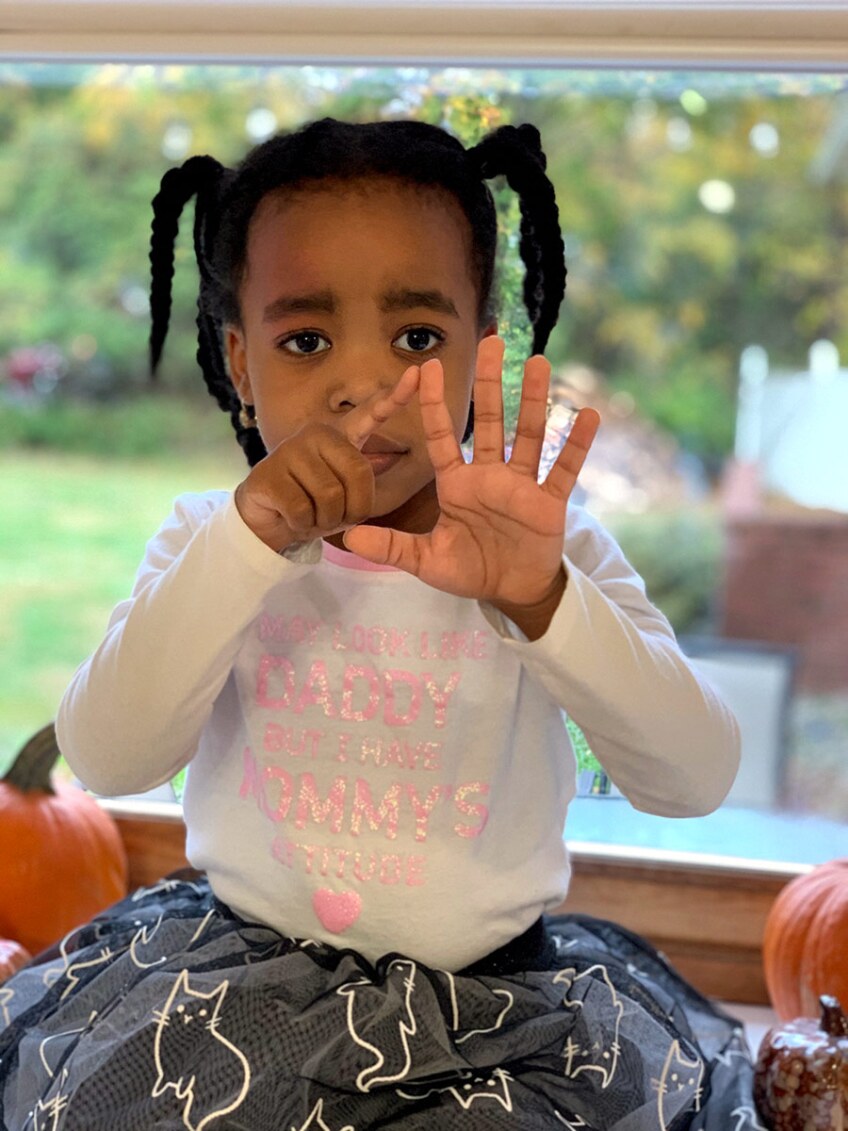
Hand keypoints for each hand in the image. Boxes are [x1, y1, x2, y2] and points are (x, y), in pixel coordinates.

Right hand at [235, 366, 419, 551]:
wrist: (268, 519)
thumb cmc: (316, 504)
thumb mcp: (347, 491)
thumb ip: (363, 477)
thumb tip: (384, 459)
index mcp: (341, 436)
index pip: (371, 413)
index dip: (395, 396)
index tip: (416, 373)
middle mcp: (316, 434)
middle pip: (359, 472)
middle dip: (355, 508)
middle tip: (337, 516)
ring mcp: (289, 450)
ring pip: (331, 497)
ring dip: (327, 520)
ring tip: (313, 515)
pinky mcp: (267, 474)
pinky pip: (302, 510)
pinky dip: (304, 525)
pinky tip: (294, 519)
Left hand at [344, 337, 599, 637]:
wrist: (510, 591)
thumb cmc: (469, 569)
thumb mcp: (425, 561)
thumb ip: (392, 547)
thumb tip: (349, 538)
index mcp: (456, 484)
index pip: (441, 436)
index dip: (433, 403)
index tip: (427, 366)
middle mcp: (489, 476)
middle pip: (490, 421)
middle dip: (490, 383)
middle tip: (492, 341)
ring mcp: (521, 486)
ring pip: (528, 435)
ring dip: (535, 400)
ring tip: (539, 362)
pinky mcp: (548, 502)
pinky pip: (563, 469)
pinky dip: (576, 444)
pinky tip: (587, 414)